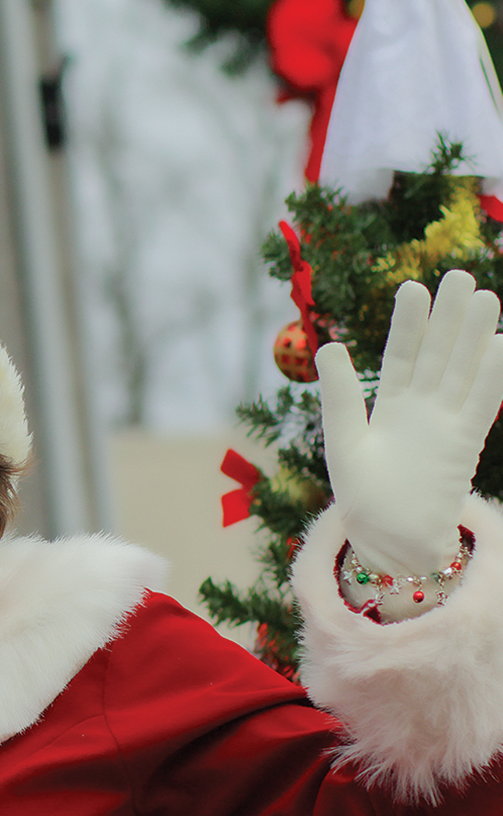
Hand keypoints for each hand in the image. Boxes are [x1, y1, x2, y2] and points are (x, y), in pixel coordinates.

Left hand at [318, 269, 502, 573]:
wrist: (388, 539)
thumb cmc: (362, 494)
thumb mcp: (342, 439)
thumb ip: (340, 395)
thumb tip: (329, 345)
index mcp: (389, 405)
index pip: (399, 355)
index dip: (406, 324)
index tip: (411, 287)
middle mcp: (421, 408)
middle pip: (437, 354)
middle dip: (448, 318)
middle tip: (459, 275)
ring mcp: (445, 424)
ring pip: (462, 372)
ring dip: (475, 338)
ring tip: (485, 298)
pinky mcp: (463, 445)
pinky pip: (480, 406)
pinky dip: (490, 378)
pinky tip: (500, 346)